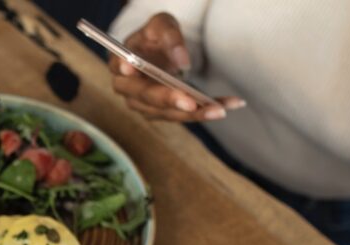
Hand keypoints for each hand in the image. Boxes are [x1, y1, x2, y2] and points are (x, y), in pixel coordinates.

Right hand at [109, 12, 244, 121]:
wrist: (155, 53)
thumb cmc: (154, 38)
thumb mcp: (161, 25)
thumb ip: (169, 36)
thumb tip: (182, 62)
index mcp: (121, 63)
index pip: (121, 68)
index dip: (125, 69)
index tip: (131, 67)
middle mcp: (127, 89)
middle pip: (145, 97)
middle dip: (169, 100)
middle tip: (191, 103)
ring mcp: (142, 104)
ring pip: (166, 112)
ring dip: (193, 113)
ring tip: (219, 109)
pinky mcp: (160, 112)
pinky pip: (182, 115)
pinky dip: (205, 111)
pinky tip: (228, 105)